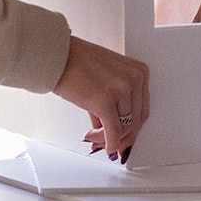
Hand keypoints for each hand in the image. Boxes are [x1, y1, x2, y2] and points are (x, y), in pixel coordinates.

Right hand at [53, 36, 148, 162]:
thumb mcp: (105, 80)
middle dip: (121, 137)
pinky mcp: (105, 101)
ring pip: (124, 128)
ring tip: (93, 137)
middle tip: (109, 143)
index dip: (132, 127)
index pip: (142, 108)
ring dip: (108, 138)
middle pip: (136, 120)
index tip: (123, 137)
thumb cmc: (76, 62)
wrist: (57, 56)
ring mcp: (121, 89)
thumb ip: (113, 105)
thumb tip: (113, 131)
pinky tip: (98, 144)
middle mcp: (134, 79)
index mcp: (139, 72)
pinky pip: (112, 131)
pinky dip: (108, 142)